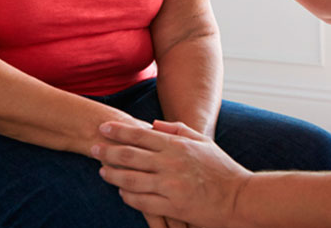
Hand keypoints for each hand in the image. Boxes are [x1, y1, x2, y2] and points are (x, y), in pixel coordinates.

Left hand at [95, 119, 250, 227]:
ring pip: (131, 179)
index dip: (118, 131)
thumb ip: (177, 129)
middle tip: (92, 148)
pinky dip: (128, 196)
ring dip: (113, 174)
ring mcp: (170, 186)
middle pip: (130, 156)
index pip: (140, 135)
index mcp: (178, 145)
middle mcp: (171, 163)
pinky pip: (141, 201)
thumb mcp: (203, 141)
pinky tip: (121, 191)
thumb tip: (153, 124)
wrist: (239, 197)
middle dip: (107, 151)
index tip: (103, 128)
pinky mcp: (172, 206)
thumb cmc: (221, 168)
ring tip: (102, 171)